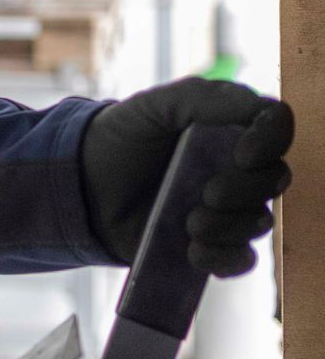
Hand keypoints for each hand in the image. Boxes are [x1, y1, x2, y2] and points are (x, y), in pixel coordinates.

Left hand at [81, 77, 293, 272]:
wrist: (82, 186)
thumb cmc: (120, 139)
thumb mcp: (152, 107)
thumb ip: (201, 98)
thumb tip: (257, 107)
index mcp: (228, 130)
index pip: (275, 129)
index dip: (272, 141)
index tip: (243, 154)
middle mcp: (235, 170)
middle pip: (274, 179)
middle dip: (248, 189)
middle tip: (209, 193)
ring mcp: (225, 209)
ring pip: (260, 221)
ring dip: (232, 225)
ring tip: (190, 223)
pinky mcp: (209, 244)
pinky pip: (240, 260)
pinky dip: (225, 259)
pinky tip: (194, 251)